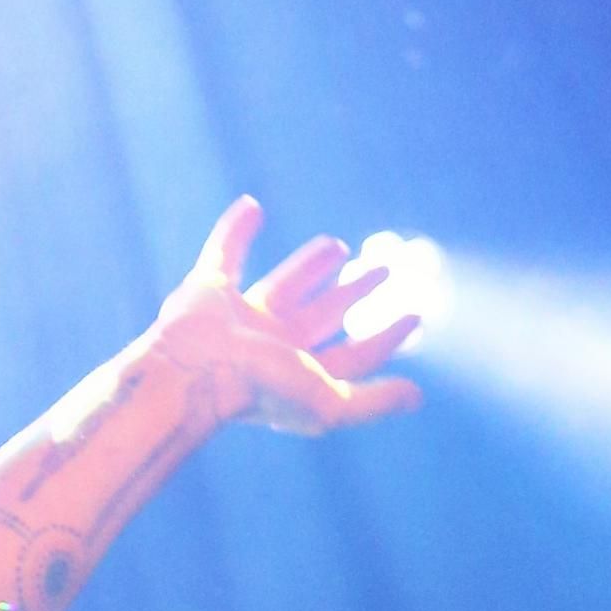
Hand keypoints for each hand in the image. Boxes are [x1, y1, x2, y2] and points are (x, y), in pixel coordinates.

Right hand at [152, 197, 423, 436]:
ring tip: (338, 246)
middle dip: (352, 295)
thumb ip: (372, 401)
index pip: (351, 354)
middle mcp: (272, 347)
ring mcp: (239, 318)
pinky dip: (233, 230)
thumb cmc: (262, 391)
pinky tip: (251, 207)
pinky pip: (222, 253)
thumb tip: (416, 398)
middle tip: (383, 270)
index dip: (384, 337)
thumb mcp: (329, 403)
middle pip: (322, 315)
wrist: (194, 373)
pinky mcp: (206, 290)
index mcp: (299, 374)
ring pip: (282, 284)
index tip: (415, 315)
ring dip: (309, 265)